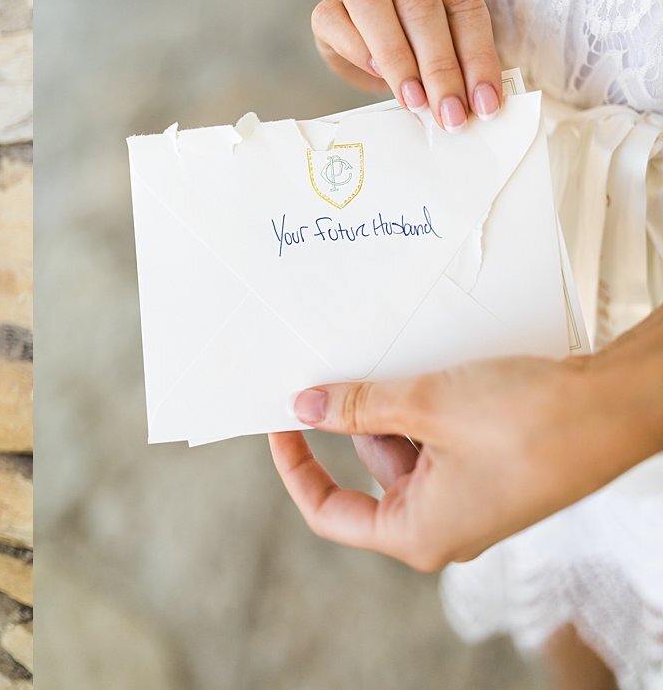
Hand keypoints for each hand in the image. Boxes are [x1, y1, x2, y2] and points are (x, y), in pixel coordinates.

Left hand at [269, 340, 662, 571]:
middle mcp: (443, 526)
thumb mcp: (425, 405)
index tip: (277, 420)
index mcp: (419, 534)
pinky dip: (421, 408)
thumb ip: (356, 408)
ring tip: (386, 363)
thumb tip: (304, 406)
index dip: (294, 467)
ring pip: (403, 450)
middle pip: (367, 474)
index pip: (328, 514)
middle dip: (349, 420)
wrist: (619, 406)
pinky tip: (420, 369)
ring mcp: (470, 499)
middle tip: (329, 370)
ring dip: (389, 408)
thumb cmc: (530, 420)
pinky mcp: (493, 471)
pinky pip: (437, 441)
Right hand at [311, 0, 503, 129]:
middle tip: (449, 110)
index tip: (485, 101)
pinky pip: (334, 21)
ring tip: (415, 102)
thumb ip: (464, 54)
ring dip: (399, 60)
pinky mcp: (325, 5)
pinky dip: (358, 50)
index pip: (463, 2)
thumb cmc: (417, 32)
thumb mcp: (449, 33)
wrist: (371, 38)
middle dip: (440, 66)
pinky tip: (377, 75)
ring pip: (372, 5)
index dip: (478, 55)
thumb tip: (482, 99)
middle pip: (420, 4)